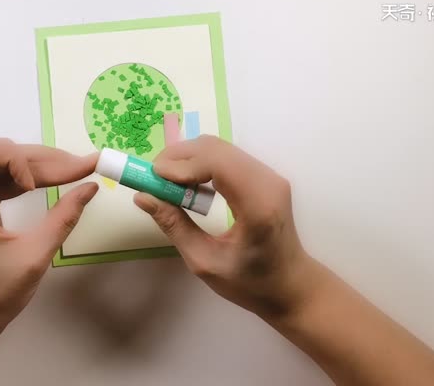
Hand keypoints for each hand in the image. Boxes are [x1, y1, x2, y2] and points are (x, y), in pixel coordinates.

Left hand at [0, 137, 97, 340]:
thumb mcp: (34, 256)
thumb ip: (63, 218)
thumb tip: (91, 187)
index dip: (16, 159)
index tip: (35, 186)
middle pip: (0, 155)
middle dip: (40, 160)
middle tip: (81, 167)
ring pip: (4, 165)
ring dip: (39, 167)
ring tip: (76, 171)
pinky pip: (4, 181)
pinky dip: (30, 180)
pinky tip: (55, 182)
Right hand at [134, 135, 309, 318]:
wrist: (291, 285)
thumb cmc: (251, 283)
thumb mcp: (204, 262)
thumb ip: (174, 226)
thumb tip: (142, 197)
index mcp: (258, 206)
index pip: (217, 164)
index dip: (182, 164)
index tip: (153, 178)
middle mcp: (268, 182)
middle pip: (216, 148)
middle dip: (179, 157)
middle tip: (153, 179)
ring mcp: (269, 176)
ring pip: (220, 148)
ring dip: (189, 158)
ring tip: (167, 183)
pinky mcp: (265, 176)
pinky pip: (227, 157)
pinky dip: (202, 163)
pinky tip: (188, 183)